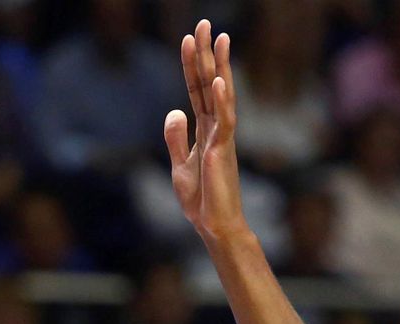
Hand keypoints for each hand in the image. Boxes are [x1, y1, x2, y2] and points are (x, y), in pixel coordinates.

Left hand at [163, 20, 247, 243]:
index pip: (196, 90)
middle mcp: (216, 128)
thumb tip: (174, 109)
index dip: (191, 65)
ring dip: (219, 66)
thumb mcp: (179, 165)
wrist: (214, 225)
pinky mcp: (223, 150)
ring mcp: (222, 137)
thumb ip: (177, 137)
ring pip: (220, 95)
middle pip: (209, 83)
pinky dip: (222, 100)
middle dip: (207, 53)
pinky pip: (225, 120)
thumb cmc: (202, 200)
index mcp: (205, 130)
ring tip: (219, 38)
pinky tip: (219, 80)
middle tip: (205, 23)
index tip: (189, 38)